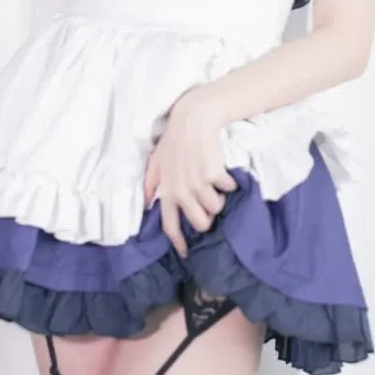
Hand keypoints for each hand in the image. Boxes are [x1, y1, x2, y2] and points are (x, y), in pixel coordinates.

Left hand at [143, 94, 237, 259]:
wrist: (193, 120)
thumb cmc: (173, 140)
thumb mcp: (155, 162)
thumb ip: (150, 184)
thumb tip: (145, 204)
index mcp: (167, 191)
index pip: (170, 225)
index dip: (178, 242)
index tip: (186, 253)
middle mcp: (181, 192)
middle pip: (201, 223)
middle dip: (207, 219)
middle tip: (208, 206)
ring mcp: (198, 184)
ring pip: (216, 207)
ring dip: (219, 198)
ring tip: (214, 183)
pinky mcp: (214, 174)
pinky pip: (228, 188)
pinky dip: (229, 182)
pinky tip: (221, 169)